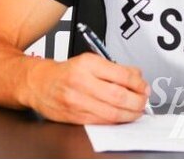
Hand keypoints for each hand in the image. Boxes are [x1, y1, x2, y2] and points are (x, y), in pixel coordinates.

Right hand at [26, 53, 149, 124]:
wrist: (39, 84)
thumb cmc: (66, 72)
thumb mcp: (90, 60)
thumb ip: (114, 68)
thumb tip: (137, 77)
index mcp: (87, 64)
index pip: (121, 75)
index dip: (138, 83)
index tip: (144, 86)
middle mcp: (81, 82)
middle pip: (119, 96)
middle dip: (137, 101)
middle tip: (144, 100)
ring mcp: (77, 102)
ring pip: (112, 113)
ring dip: (130, 114)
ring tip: (137, 110)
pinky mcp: (75, 117)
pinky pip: (102, 122)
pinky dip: (116, 121)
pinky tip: (122, 116)